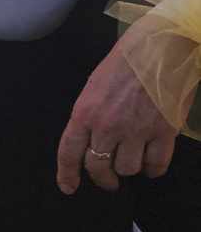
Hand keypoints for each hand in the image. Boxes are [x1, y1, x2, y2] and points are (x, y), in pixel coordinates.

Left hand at [56, 39, 176, 193]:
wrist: (162, 45)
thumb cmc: (128, 58)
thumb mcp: (96, 84)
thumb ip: (91, 114)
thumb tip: (92, 140)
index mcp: (85, 112)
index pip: (69, 152)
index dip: (67, 174)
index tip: (69, 187)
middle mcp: (107, 125)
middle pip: (98, 167)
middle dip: (103, 179)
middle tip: (108, 181)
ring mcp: (136, 130)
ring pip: (127, 169)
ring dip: (130, 169)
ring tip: (134, 160)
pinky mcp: (164, 132)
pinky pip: (156, 164)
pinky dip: (154, 169)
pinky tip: (152, 164)